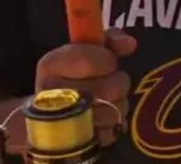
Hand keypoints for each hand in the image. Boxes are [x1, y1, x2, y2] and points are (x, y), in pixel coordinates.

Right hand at [1, 28, 135, 153]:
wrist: (52, 111)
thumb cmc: (73, 74)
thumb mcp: (84, 49)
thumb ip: (108, 39)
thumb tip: (130, 43)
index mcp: (50, 66)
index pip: (87, 59)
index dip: (106, 59)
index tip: (107, 60)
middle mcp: (54, 95)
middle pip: (106, 88)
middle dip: (118, 81)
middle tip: (112, 80)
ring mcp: (66, 122)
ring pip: (113, 110)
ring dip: (120, 101)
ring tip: (110, 97)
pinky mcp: (80, 141)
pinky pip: (112, 131)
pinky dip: (116, 121)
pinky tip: (106, 115)